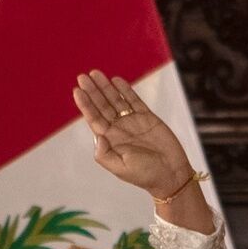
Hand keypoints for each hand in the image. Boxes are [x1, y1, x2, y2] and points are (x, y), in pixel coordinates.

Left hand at [72, 72, 194, 197]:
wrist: (171, 174)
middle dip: (93, 91)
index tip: (77, 91)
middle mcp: (119, 129)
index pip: (94, 118)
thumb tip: (96, 135)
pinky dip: (126, 90)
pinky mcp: (148, 117)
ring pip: (116, 100)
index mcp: (110, 140)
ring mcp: (133, 121)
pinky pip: (134, 100)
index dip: (85, 105)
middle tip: (82, 77)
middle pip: (102, 106)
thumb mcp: (120, 169)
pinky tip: (116, 81)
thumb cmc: (145, 174)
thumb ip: (104, 154)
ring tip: (95, 74)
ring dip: (106, 87)